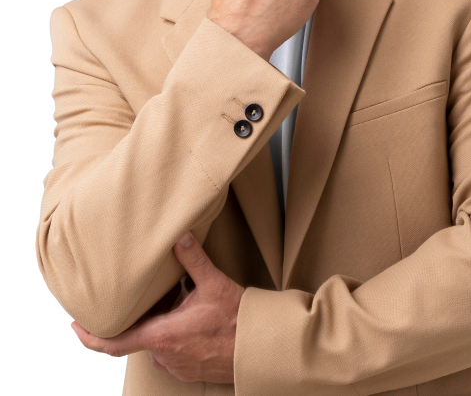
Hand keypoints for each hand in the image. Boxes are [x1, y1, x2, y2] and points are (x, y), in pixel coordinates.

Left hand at [70, 233, 244, 384]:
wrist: (258, 348)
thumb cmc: (236, 319)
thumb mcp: (214, 284)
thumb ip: (193, 259)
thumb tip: (178, 235)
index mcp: (161, 336)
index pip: (113, 344)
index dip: (89, 338)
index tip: (75, 327)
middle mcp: (164, 356)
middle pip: (139, 336)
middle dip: (142, 316)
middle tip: (147, 295)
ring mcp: (177, 367)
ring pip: (156, 343)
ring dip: (160, 326)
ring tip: (175, 303)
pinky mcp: (189, 371)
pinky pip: (171, 352)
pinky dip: (173, 336)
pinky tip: (190, 319)